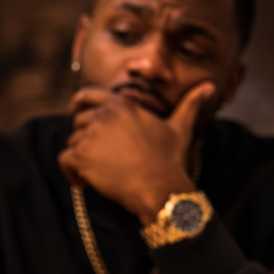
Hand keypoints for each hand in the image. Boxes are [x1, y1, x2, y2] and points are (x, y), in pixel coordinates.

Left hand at [58, 82, 214, 222]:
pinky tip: (83, 183)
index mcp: (122, 104)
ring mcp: (91, 135)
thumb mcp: (180, 128)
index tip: (75, 111)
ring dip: (80, 157)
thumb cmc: (170, 160)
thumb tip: (210, 87)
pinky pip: (64, 161)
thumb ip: (189, 106)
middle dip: (84, 138)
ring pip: (72, 142)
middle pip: (78, 122)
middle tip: (97, 158)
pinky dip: (70, 173)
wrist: (159, 187)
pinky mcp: (82, 156)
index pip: (87, 96)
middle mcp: (104, 115)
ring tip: (96, 173)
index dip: (78, 103)